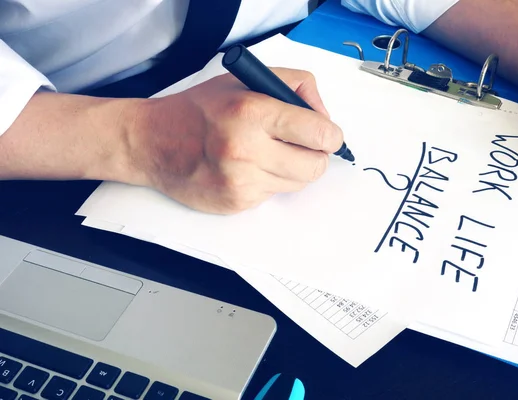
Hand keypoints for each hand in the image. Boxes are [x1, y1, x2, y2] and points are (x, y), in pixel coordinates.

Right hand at [124, 68, 343, 213]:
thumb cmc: (199, 110)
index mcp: (252, 111)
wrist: (152, 142)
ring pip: (297, 183)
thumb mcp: (245, 80)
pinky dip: (268, 181)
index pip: (320, 133)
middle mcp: (246, 149)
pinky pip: (273, 195)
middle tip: (303, 145)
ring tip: (267, 153)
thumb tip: (324, 116)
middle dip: (316, 155)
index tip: (327, 135)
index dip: (330, 135)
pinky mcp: (236, 202)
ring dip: (292, 169)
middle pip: (315, 166)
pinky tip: (246, 167)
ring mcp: (240, 181)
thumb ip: (294, 86)